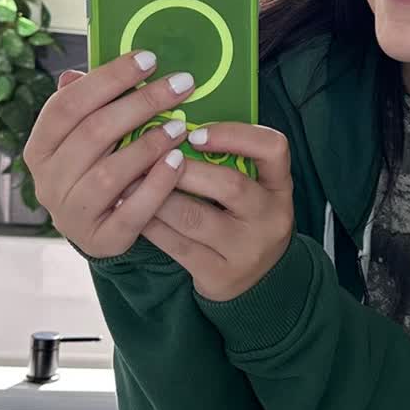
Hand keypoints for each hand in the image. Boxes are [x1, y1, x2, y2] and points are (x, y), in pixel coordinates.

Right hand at [25, 51, 200, 259]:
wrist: (100, 230)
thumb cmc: (96, 170)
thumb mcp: (86, 138)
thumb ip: (86, 107)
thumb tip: (75, 74)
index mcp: (40, 147)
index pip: (68, 104)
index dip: (108, 78)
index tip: (149, 59)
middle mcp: (48, 180)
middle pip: (94, 133)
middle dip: (141, 103)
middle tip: (181, 85)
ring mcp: (71, 213)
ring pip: (111, 173)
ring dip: (149, 145)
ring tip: (180, 126)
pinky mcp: (100, 239)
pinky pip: (132, 211)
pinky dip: (157, 184)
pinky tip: (178, 162)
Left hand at [137, 121, 293, 302]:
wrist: (258, 281)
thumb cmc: (245, 220)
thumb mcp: (254, 189)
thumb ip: (229, 161)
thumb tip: (172, 127)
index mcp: (280, 188)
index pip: (273, 148)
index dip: (234, 135)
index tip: (195, 133)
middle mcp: (270, 218)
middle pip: (229, 185)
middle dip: (183, 169)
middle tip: (150, 157)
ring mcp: (246, 250)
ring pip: (193, 217)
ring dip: (156, 195)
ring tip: (129, 179)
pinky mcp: (219, 274)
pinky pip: (176, 245)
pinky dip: (150, 224)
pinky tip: (131, 209)